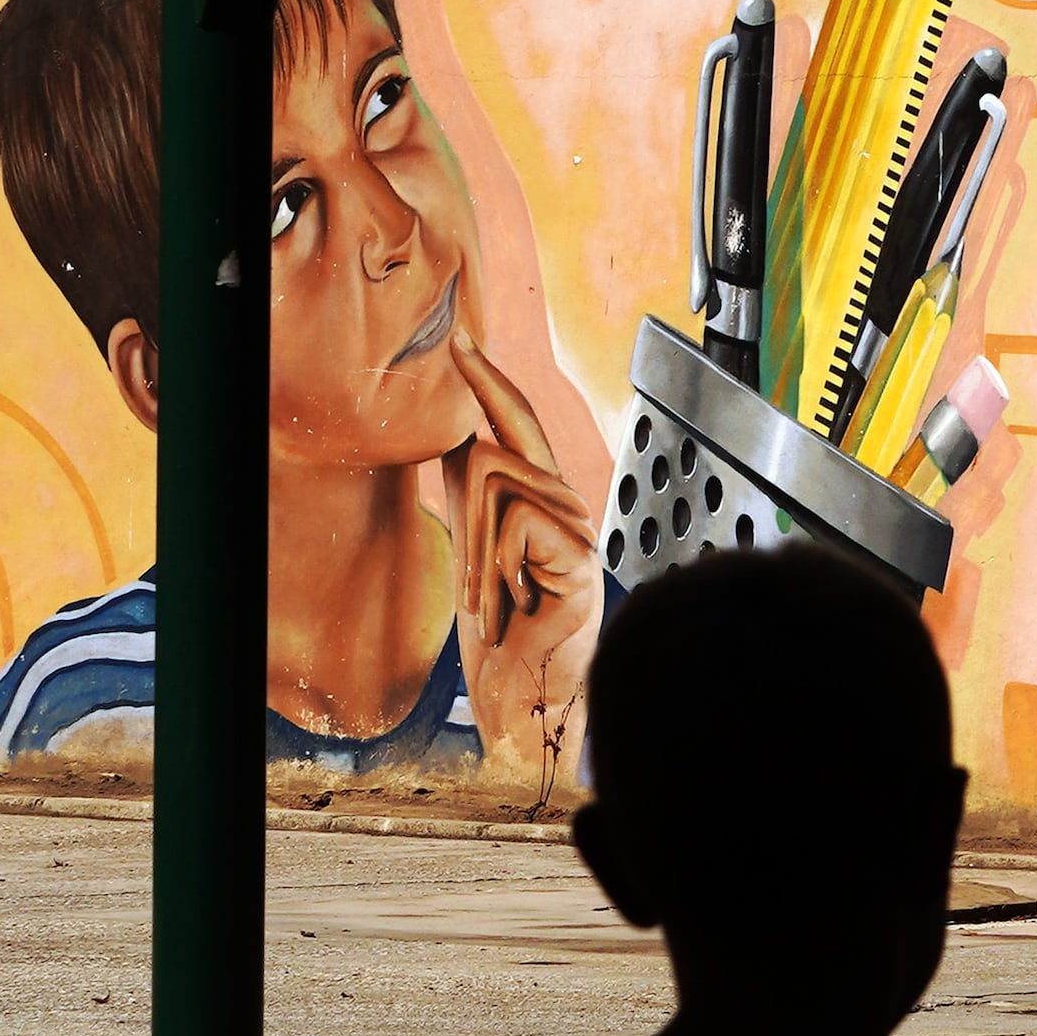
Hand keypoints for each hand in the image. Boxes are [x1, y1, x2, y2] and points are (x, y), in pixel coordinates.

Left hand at [439, 339, 594, 801]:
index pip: (516, 423)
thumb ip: (472, 499)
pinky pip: (510, 522)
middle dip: (469, 487)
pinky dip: (497, 567)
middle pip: (497, 445)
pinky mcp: (579, 547)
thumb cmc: (507, 637)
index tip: (462, 339)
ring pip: (494, 483)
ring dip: (475, 552)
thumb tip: (457, 441)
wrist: (527, 696)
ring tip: (495, 599)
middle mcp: (566, 502)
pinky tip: (519, 601)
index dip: (489, 380)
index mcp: (543, 499)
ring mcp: (577, 523)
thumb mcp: (475, 553)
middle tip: (475, 567)